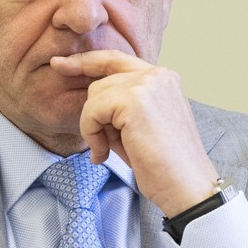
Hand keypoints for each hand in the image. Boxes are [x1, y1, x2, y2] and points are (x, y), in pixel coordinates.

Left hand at [50, 50, 218, 215]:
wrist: (187, 188)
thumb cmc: (164, 167)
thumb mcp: (137, 127)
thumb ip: (117, 108)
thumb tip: (87, 101)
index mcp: (163, 79)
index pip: (116, 59)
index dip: (86, 60)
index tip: (60, 64)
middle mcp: (158, 75)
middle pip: (101, 80)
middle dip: (94, 114)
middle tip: (104, 146)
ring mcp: (148, 84)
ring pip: (95, 95)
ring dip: (93, 127)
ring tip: (107, 151)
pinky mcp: (136, 100)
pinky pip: (93, 109)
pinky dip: (91, 133)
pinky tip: (104, 153)